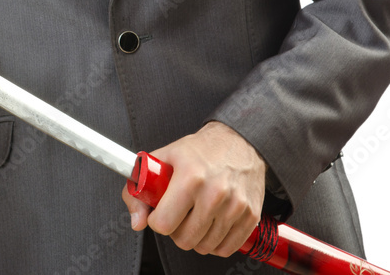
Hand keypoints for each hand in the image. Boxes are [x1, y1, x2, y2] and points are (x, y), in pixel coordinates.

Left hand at [121, 121, 265, 257]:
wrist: (238, 141)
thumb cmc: (199, 150)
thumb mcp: (162, 159)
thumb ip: (139, 191)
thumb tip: (137, 222)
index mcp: (190, 177)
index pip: (164, 223)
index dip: (156, 221)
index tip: (159, 213)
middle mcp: (215, 193)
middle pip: (184, 239)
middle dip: (175, 231)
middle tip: (178, 215)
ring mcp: (235, 206)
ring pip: (204, 247)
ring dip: (195, 237)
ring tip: (194, 217)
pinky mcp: (251, 216)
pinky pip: (226, 248)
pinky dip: (215, 243)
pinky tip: (210, 225)